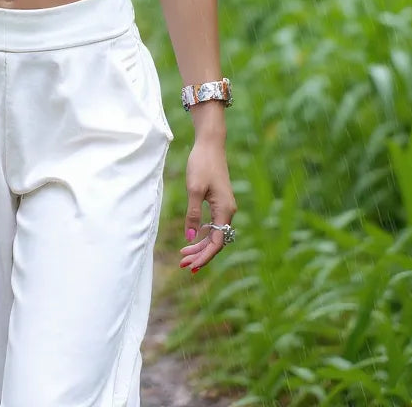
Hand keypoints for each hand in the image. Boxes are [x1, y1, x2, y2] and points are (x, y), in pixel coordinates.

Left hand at [179, 138, 235, 273]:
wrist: (210, 144)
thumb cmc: (202, 164)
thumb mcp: (194, 189)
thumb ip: (193, 214)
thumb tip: (190, 237)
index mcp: (225, 210)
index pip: (216, 242)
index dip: (203, 256)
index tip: (189, 265)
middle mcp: (228, 211)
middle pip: (216, 241)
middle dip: (200, 254)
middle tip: (182, 264)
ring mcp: (225, 206)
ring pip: (214, 233)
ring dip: (200, 245)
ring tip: (184, 255)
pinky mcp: (220, 201)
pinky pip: (213, 224)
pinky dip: (203, 233)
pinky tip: (193, 238)